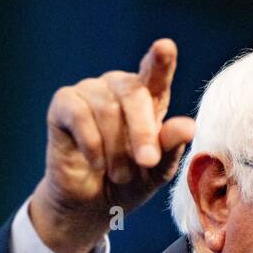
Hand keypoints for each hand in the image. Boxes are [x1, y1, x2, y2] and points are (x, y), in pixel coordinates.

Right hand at [30, 38, 196, 252]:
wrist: (92, 205)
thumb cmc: (129, 182)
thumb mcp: (156, 170)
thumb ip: (170, 146)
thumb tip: (188, 126)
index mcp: (149, 98)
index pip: (156, 74)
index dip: (160, 60)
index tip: (165, 47)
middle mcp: (119, 87)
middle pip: (135, 94)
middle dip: (143, 132)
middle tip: (146, 162)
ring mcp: (90, 91)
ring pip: (107, 110)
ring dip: (116, 150)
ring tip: (118, 174)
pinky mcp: (64, 103)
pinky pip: (80, 115)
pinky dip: (92, 144)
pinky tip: (95, 163)